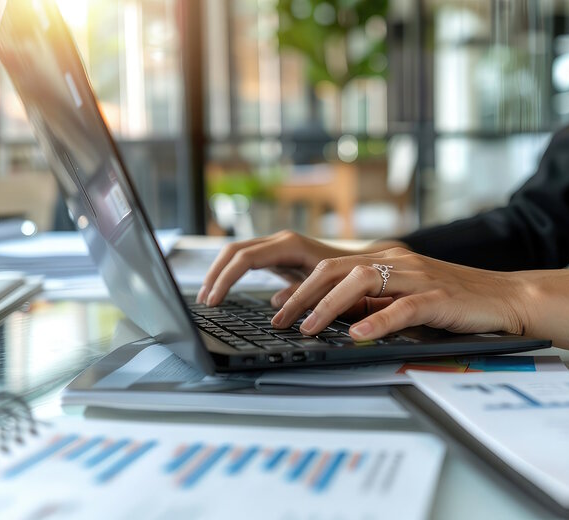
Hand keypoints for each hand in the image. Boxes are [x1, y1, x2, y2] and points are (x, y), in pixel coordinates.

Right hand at [197, 230, 405, 306]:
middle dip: (215, 275)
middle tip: (203, 302)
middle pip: (234, 251)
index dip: (226, 278)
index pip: (245, 257)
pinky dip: (230, 274)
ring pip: (237, 253)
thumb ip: (304, 296)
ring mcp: (278, 246)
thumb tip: (276, 309)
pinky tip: (223, 292)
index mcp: (290, 245)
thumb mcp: (329, 288)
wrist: (365, 265)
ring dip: (219, 274)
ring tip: (207, 298)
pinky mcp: (278, 255)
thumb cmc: (352, 276)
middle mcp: (281, 241)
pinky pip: (246, 260)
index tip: (214, 300)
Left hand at [270, 247, 528, 340]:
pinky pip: (403, 307)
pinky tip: (358, 335)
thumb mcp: (404, 297)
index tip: (275, 306)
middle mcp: (396, 261)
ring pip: (361, 280)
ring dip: (328, 305)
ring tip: (308, 329)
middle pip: (335, 268)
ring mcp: (417, 276)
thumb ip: (371, 301)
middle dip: (301, 295)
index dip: (299, 285)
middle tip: (279, 321)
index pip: (330, 265)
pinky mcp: (439, 296)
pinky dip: (378, 321)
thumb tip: (330, 315)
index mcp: (385, 259)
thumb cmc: (454, 301)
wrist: (506, 297)